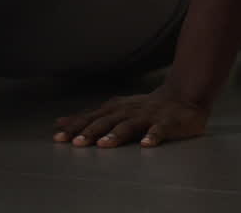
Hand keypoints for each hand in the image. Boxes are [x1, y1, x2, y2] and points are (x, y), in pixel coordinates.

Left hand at [53, 87, 207, 147]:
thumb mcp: (114, 108)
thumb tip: (61, 122)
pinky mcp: (167, 123)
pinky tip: (146, 145)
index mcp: (115, 109)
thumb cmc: (144, 106)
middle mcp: (128, 111)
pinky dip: (152, 136)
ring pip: (129, 125)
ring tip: (104, 144)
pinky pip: (159, 130)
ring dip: (116, 134)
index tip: (58, 137)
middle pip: (106, 121)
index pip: (91, 118)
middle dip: (90, 131)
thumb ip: (90, 117)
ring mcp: (147, 117)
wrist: (183, 95)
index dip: (74, 127)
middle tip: (76, 143)